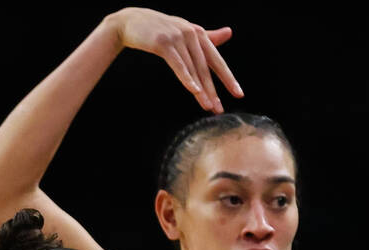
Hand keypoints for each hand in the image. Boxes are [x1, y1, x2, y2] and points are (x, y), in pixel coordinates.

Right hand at [106, 8, 242, 111]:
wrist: (130, 22)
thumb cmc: (159, 29)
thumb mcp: (185, 31)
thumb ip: (208, 35)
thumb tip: (229, 32)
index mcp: (198, 33)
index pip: (216, 59)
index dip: (228, 78)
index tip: (238, 94)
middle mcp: (191, 33)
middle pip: (206, 67)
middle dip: (214, 90)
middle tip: (220, 109)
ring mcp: (177, 37)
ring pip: (193, 68)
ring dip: (201, 90)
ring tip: (208, 106)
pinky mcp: (164, 43)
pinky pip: (178, 64)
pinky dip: (187, 78)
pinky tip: (194, 90)